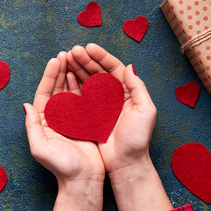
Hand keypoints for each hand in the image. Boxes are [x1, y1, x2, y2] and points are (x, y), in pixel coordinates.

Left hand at [24, 52, 103, 210]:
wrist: (83, 180)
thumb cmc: (61, 166)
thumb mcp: (40, 147)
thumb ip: (32, 126)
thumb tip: (25, 105)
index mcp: (43, 121)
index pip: (44, 94)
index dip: (49, 76)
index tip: (55, 60)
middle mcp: (55, 117)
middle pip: (56, 89)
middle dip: (59, 71)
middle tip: (65, 54)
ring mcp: (70, 118)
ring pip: (68, 92)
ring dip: (70, 75)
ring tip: (74, 59)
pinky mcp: (84, 120)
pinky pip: (82, 100)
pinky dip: (82, 87)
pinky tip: (83, 75)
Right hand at [67, 44, 171, 210]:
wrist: (125, 162)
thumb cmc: (137, 139)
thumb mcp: (146, 111)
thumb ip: (138, 87)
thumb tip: (129, 66)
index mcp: (126, 91)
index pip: (113, 67)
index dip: (101, 56)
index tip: (88, 47)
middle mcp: (112, 95)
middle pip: (98, 71)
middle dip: (85, 60)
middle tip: (72, 51)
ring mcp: (100, 104)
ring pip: (87, 81)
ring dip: (77, 68)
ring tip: (66, 59)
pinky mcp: (89, 114)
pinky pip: (80, 95)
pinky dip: (72, 85)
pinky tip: (65, 76)